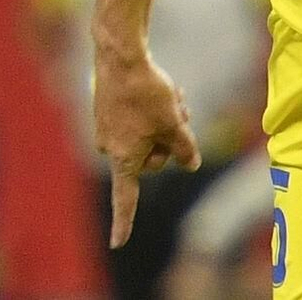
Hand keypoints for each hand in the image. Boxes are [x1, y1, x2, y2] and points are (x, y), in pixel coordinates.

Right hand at [93, 50, 201, 247]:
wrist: (120, 57)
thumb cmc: (145, 92)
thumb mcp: (173, 122)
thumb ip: (184, 147)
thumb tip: (191, 165)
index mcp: (124, 158)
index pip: (126, 198)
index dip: (124, 222)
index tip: (118, 244)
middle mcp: (112, 148)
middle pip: (153, 158)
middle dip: (170, 139)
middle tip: (180, 114)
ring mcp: (111, 131)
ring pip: (152, 136)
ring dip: (168, 120)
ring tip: (173, 97)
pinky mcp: (112, 113)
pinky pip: (142, 120)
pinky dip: (157, 109)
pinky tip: (165, 89)